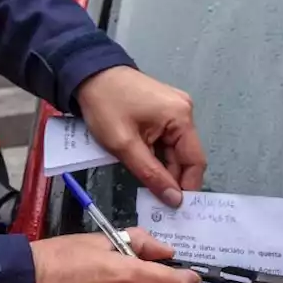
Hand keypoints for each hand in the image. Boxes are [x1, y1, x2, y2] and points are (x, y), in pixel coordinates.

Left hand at [74, 66, 206, 207]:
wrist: (87, 74)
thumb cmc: (105, 106)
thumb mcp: (125, 145)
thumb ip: (151, 174)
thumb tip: (174, 200)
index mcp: (181, 117)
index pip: (195, 161)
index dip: (187, 186)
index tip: (175, 208)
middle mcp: (184, 111)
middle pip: (184, 155)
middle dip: (171, 177)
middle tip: (156, 201)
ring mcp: (174, 108)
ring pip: (173, 149)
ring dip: (161, 166)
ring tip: (147, 184)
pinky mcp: (162, 109)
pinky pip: (165, 138)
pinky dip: (155, 153)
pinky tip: (143, 164)